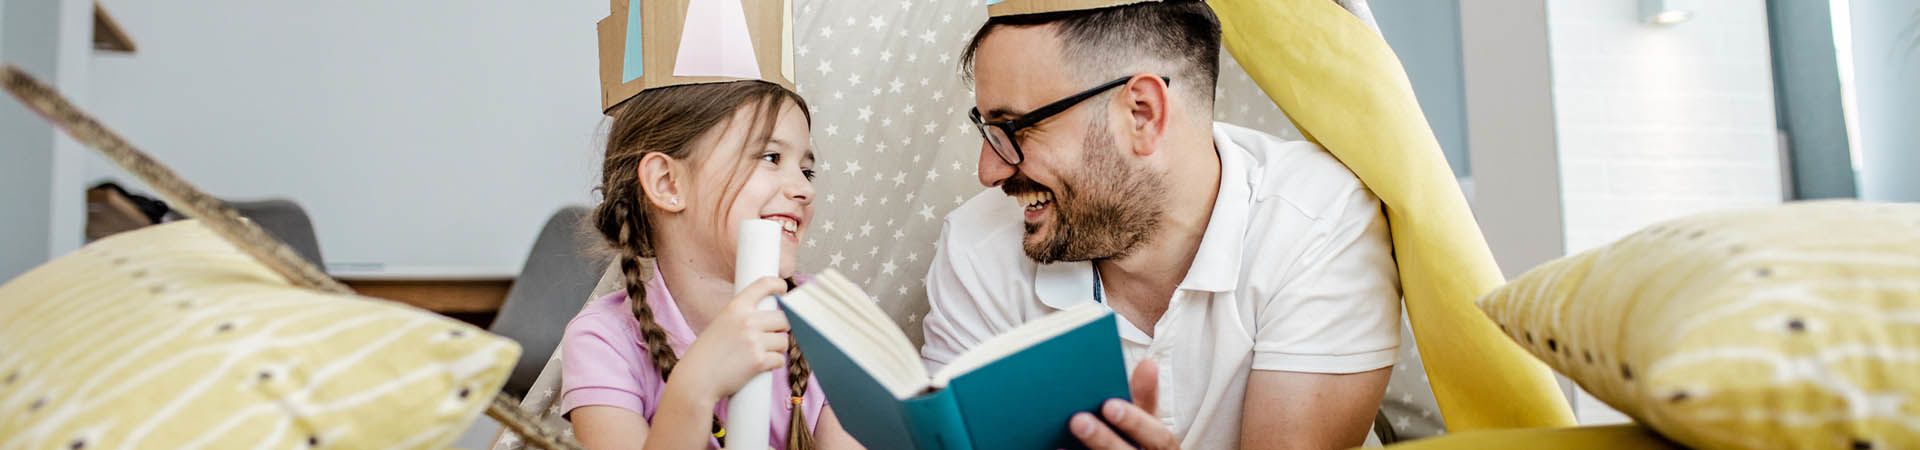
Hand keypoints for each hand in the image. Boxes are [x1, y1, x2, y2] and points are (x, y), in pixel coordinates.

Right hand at [670, 277, 789, 401]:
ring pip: (784, 341)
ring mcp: (754, 341)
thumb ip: (741, 320)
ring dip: (778, 349)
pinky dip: (774, 364)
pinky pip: (780, 359)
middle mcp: (747, 321)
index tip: (783, 289)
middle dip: (782, 328)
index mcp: (735, 307)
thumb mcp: (720, 325)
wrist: (696, 380)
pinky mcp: (759, 361)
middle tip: (773, 336)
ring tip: (764, 354)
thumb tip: (768, 321)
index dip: (778, 285)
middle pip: (784, 318)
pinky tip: (763, 366)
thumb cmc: (705, 355)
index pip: (763, 285)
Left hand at [1071, 358, 1179, 449]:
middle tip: (1077, 420)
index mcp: (1162, 447)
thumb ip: (1144, 397)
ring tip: (1065, 438)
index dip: (1135, 421)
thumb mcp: (1147, 422)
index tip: (1109, 405)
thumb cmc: (1139, 442)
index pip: (1158, 437)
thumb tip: (1148, 363)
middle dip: (1104, 439)